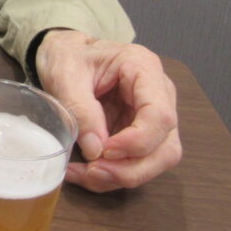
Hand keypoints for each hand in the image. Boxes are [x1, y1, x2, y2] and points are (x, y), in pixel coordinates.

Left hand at [36, 30, 181, 192]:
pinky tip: (84, 172)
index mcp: (144, 68)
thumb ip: (81, 109)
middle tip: (94, 171)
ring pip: (156, 161)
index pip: (160, 115)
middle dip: (132, 168)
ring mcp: (152, 116)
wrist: (64, 54)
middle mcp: (158, 94)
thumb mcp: (65, 73)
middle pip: (166, 146)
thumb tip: (95, 150)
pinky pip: (136, 163)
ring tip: (85, 174)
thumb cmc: (68, 56)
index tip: (104, 150)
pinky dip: (112, 174)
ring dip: (122, 175)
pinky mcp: (139, 133)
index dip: (137, 141)